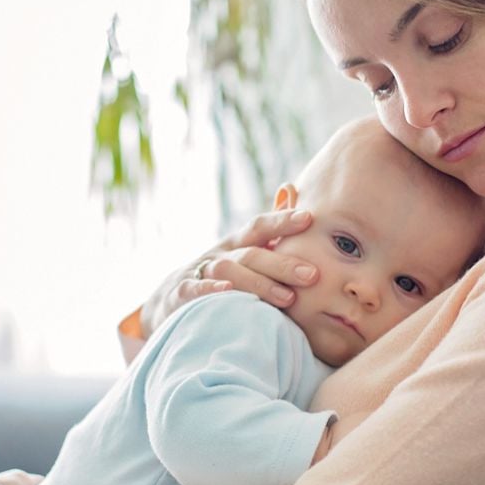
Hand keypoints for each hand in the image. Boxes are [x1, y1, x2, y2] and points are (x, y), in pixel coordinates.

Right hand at [140, 209, 319, 336]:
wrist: (171, 297)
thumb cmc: (223, 271)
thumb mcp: (244, 247)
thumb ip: (269, 225)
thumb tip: (290, 186)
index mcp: (237, 242)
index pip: (259, 226)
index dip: (282, 220)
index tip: (309, 218)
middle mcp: (220, 253)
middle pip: (251, 254)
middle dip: (282, 264)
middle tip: (312, 274)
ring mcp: (200, 272)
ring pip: (228, 272)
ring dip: (258, 283)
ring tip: (288, 298)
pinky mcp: (181, 294)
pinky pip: (195, 290)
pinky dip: (210, 289)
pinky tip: (229, 291)